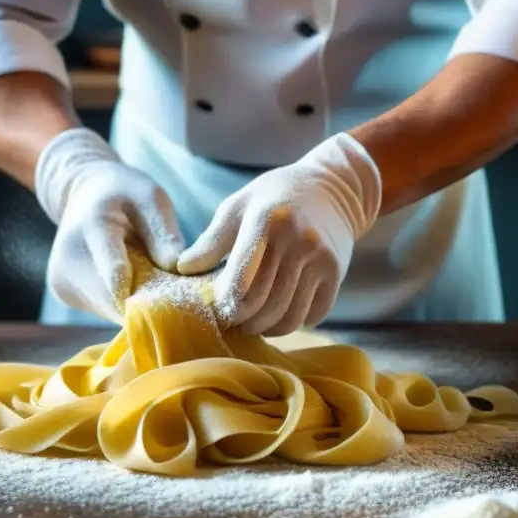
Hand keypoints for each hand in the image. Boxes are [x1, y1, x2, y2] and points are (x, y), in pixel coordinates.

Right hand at [35, 129, 184, 322]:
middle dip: (146, 302)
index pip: (116, 271)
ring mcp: (61, 278)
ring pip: (109, 309)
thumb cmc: (125, 195)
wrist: (84, 194)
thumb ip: (164, 232)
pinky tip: (127, 281)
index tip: (168, 309)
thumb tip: (176, 269)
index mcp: (92, 227)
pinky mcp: (63, 292)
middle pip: (115, 300)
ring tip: (147, 280)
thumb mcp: (151, 199)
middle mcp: (68, 257)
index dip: (144, 297)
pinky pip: (101, 308)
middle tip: (170, 294)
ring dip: (133, 303)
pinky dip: (120, 302)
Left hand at [177, 133, 381, 335]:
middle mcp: (297, 240)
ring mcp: (320, 258)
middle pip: (262, 304)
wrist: (332, 189)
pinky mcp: (335, 273)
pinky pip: (311, 315)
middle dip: (242, 320)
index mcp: (267, 221)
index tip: (217, 307)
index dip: (225, 304)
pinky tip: (281, 314)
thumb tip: (182, 268)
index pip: (241, 280)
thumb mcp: (239, 205)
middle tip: (233, 321)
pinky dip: (293, 323)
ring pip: (288, 317)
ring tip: (254, 323)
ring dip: (267, 328)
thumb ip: (211, 240)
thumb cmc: (274, 197)